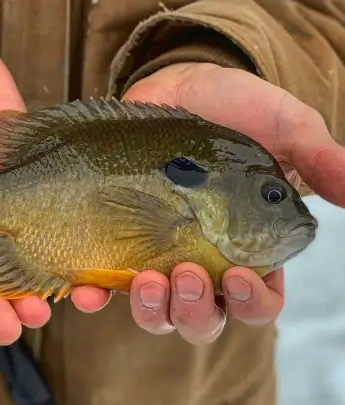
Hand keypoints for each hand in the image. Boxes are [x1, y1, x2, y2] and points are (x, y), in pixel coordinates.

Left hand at [75, 63, 344, 343]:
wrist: (178, 84)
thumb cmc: (238, 109)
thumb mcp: (285, 126)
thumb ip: (317, 158)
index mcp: (251, 249)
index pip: (260, 303)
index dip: (252, 303)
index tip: (236, 275)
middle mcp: (205, 263)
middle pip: (204, 320)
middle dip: (195, 311)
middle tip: (184, 274)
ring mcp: (158, 255)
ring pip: (157, 314)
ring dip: (151, 311)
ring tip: (145, 280)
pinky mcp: (118, 242)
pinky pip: (104, 286)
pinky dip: (94, 297)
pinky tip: (87, 290)